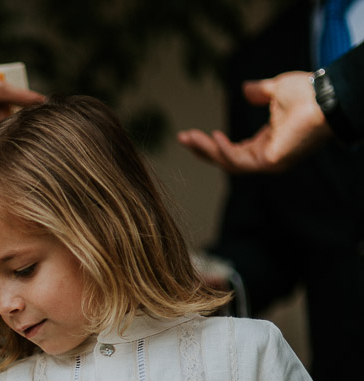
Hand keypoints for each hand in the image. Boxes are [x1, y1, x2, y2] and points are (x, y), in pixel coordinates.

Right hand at [177, 71, 333, 173]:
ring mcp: (269, 161)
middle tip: (182, 138)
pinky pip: (240, 161)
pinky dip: (224, 151)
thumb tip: (245, 89)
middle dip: (202, 150)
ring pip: (229, 162)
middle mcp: (266, 156)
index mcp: (267, 142)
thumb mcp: (276, 90)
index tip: (191, 134)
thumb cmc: (309, 93)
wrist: (326, 95)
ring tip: (190, 137)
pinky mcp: (271, 162)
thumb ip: (259, 92)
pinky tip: (214, 137)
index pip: (233, 150)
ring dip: (207, 151)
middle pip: (226, 159)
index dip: (210, 144)